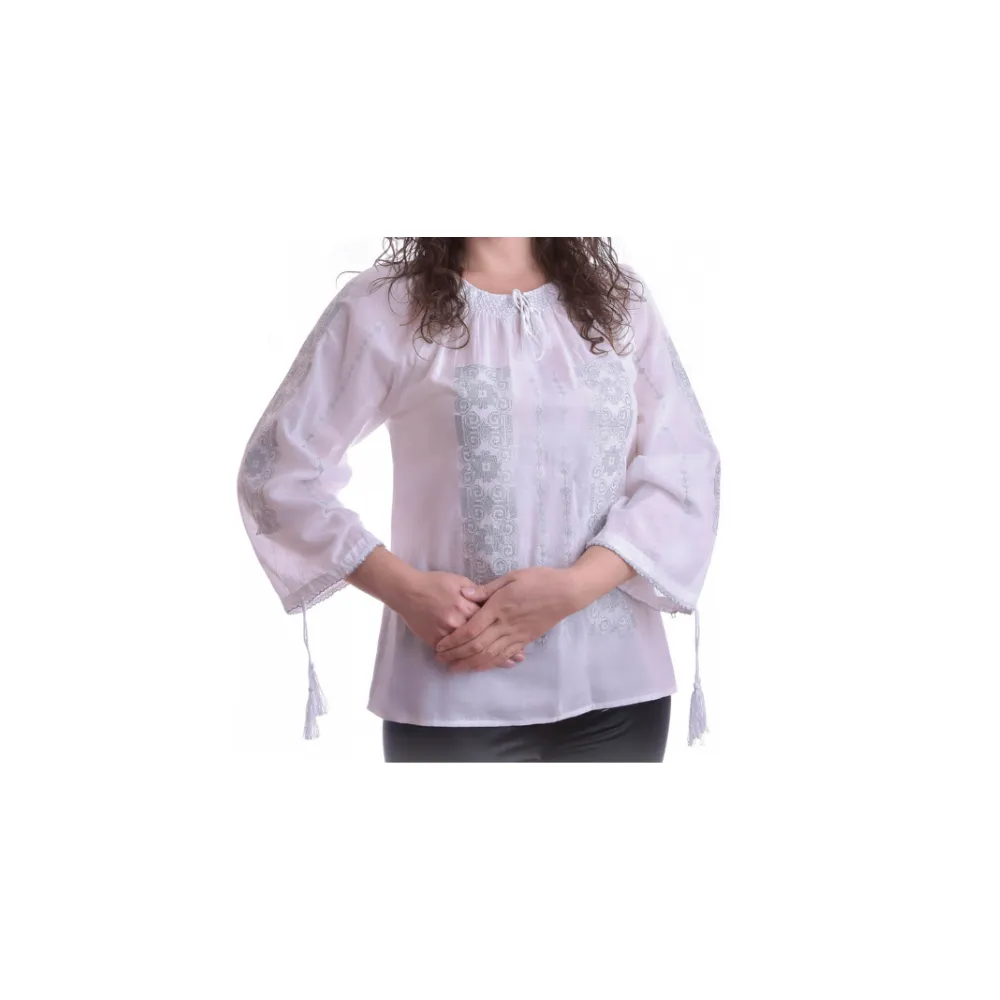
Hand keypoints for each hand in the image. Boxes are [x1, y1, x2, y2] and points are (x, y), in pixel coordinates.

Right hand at [393, 570, 525, 667]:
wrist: (407, 591)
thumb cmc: (434, 583)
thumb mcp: (458, 580)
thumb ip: (475, 592)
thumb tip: (490, 600)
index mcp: (464, 605)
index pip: (488, 618)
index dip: (504, 628)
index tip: (519, 636)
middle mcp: (457, 622)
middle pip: (482, 638)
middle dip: (501, 649)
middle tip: (518, 658)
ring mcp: (445, 633)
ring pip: (470, 650)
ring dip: (489, 658)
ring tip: (506, 664)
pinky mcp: (435, 641)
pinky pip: (453, 654)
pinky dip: (466, 661)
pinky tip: (478, 666)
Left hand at [435, 567, 580, 671]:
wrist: (567, 593)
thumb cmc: (539, 580)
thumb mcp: (511, 577)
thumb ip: (487, 588)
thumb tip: (464, 593)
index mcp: (500, 608)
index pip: (472, 629)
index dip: (454, 640)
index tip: (440, 645)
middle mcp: (506, 625)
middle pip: (477, 646)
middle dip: (457, 655)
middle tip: (440, 660)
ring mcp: (516, 635)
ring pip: (490, 656)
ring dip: (470, 664)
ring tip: (454, 669)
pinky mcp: (525, 640)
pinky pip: (505, 656)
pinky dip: (490, 664)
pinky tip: (479, 668)